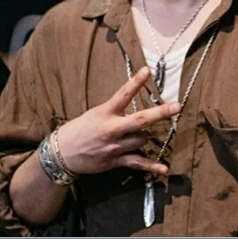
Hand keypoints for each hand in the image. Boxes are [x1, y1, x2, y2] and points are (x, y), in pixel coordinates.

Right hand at [54, 66, 179, 175]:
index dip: (136, 82)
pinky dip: (152, 166)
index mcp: (105, 113)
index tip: (147, 70)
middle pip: (140, 120)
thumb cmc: (80, 130)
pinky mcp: (115, 160)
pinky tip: (165, 168)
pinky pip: (137, 163)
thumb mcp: (95, 114)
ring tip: (133, 136)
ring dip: (144, 137)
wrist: (61, 154)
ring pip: (142, 139)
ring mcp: (114, 146)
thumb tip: (135, 107)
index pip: (123, 95)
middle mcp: (111, 129)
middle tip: (177, 106)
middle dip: (160, 113)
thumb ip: (115, 111)